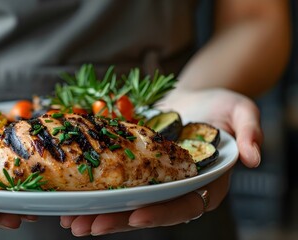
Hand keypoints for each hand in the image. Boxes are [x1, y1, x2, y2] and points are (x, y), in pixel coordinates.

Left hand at [60, 88, 261, 235]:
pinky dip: (94, 193)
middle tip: (87, 227)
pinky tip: (71, 200)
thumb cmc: (219, 105)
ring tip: (71, 222)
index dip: (161, 214)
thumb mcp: (241, 111)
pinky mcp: (135, 171)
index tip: (136, 216)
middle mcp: (176, 189)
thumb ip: (250, 131)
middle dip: (117, 221)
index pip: (184, 205)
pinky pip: (114, 186)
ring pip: (126, 204)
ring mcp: (153, 183)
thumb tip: (253, 156)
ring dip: (98, 214)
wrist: (191, 96)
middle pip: (147, 211)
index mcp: (204, 184)